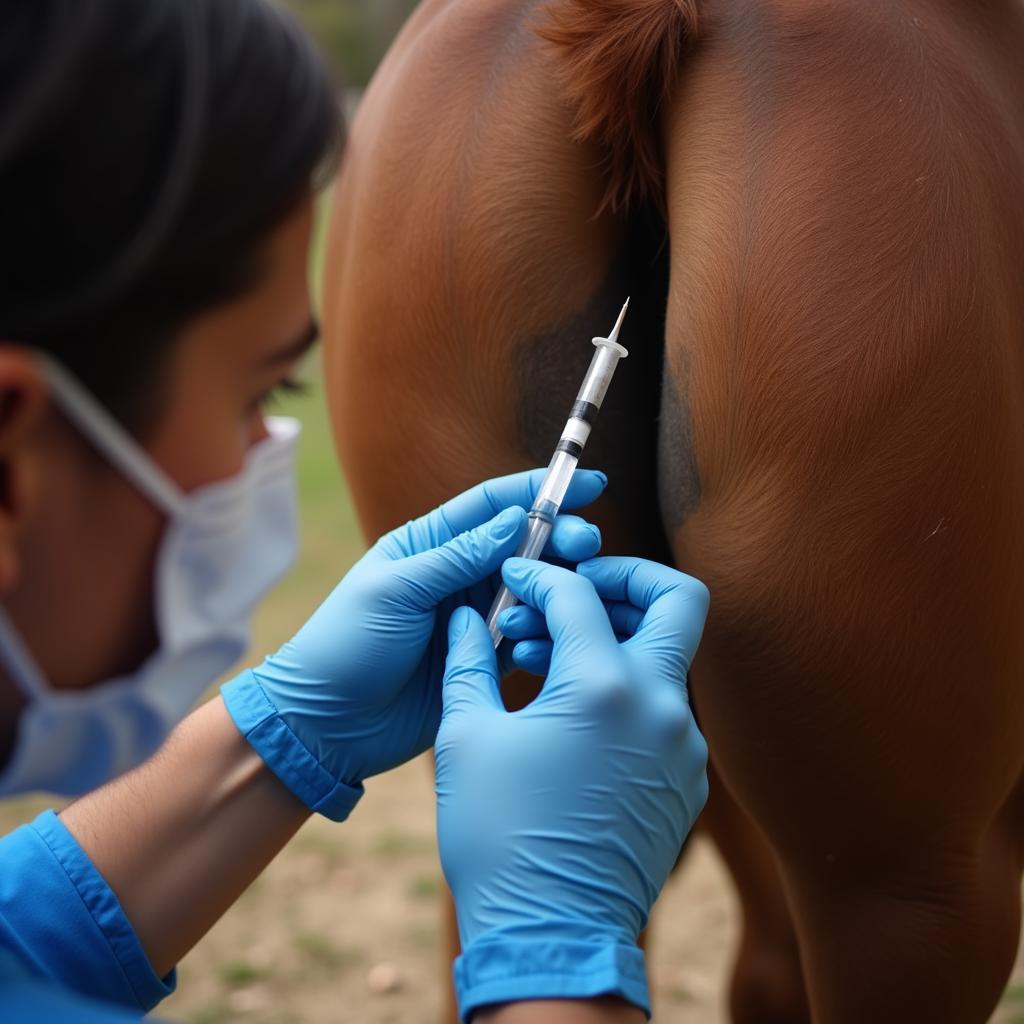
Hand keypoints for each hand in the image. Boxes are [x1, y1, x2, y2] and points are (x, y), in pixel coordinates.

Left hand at [221, 469, 605, 819]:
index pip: (493, 505)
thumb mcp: (399, 590)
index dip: (541, 490)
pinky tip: (553, 631)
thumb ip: (459, 556)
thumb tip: (516, 518)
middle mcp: (457, 575)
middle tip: (586, 544)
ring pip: (533, 590)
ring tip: (574, 589)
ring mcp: (474, 617)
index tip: (589, 481)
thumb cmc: (347, 644)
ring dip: (558, 585)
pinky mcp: (485, 658)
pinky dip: (545, 629)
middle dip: (561, 538)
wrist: (327, 724)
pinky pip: (528, 636)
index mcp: (430, 543)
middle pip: (524, 545)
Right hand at [435, 557, 709, 1021]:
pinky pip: (666, 709)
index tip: (517, 578)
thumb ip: (469, 660)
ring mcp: (683, 745)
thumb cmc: (499, 836)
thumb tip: (464, 616)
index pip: (579, 594)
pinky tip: (578, 712)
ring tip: (556, 657)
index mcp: (602, 687)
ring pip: (671, 656)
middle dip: (628, 577)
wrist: (550, 936)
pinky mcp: (687, 779)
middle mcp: (660, 707)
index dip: (540, 576)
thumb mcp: (467, 737)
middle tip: (581, 585)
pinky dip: (629, 690)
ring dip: (620, 638)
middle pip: (677, 599)